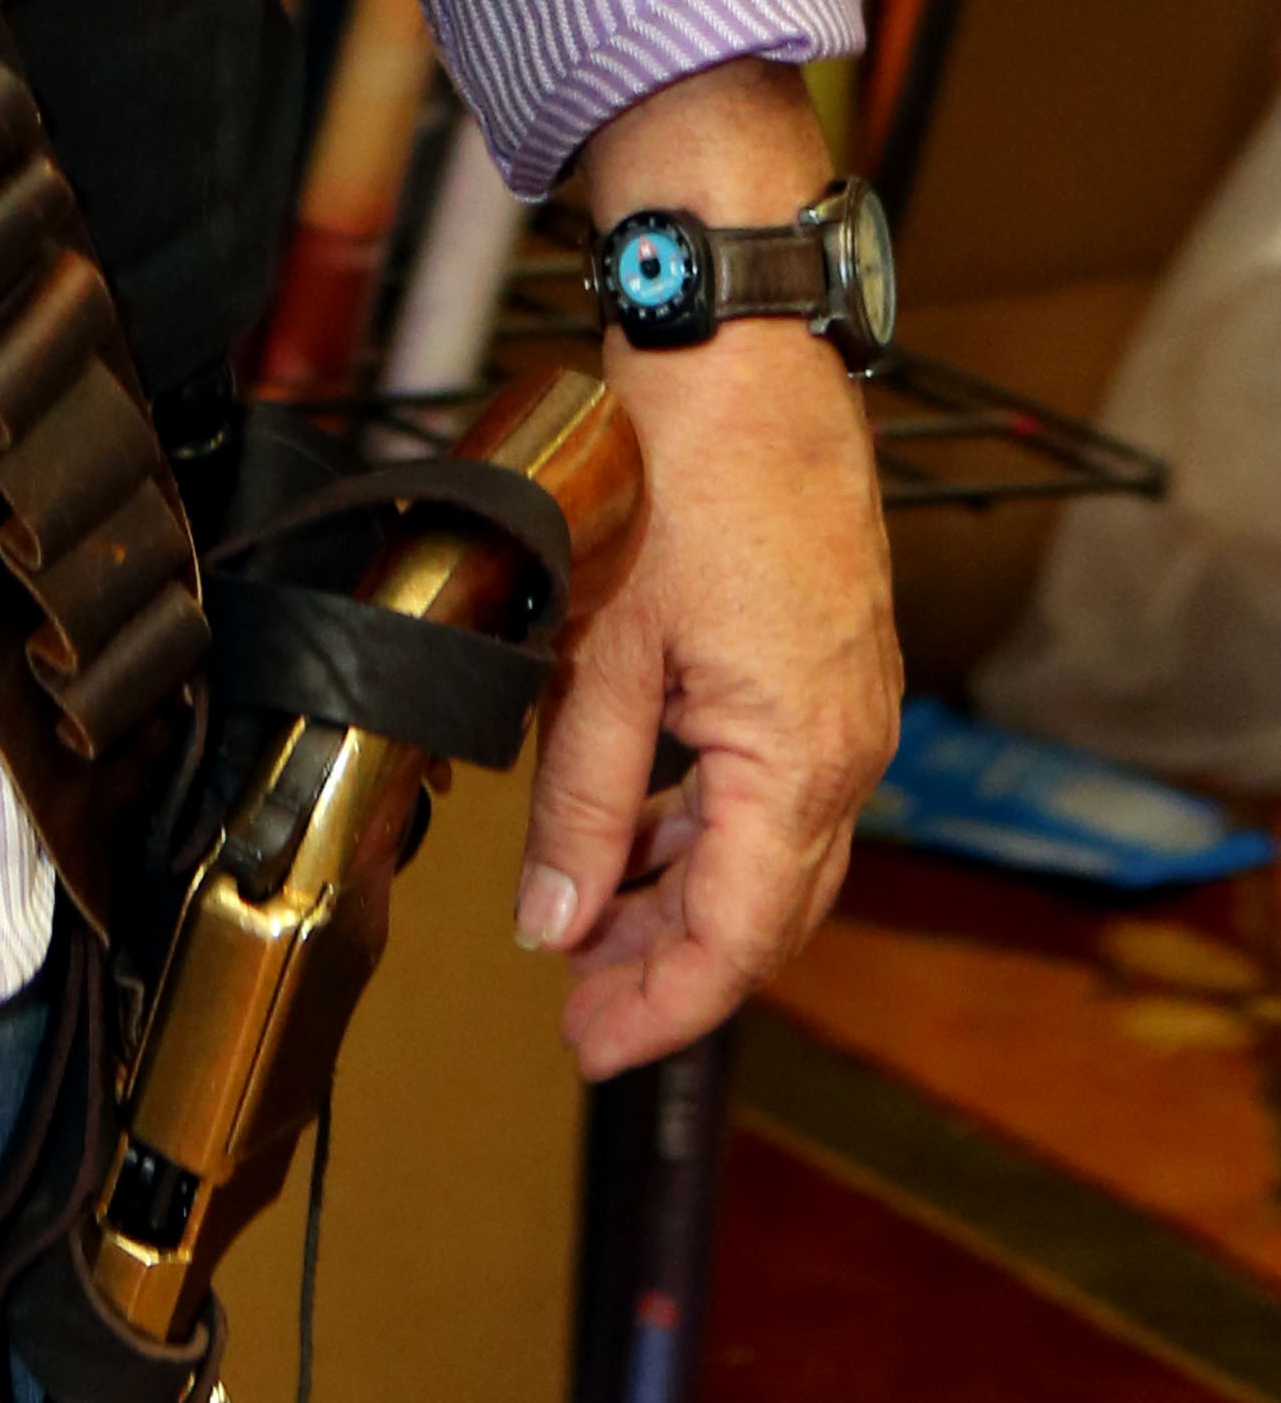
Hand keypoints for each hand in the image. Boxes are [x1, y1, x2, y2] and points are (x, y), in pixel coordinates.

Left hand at [513, 67, 899, 1075]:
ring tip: (593, 929)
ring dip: (684, 896)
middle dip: (670, 966)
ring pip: (769, 851)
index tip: (590, 1045)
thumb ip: (581, 803)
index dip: (661, 1005)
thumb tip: (556, 923)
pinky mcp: (826, 666)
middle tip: (580, 1009)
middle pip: (762, 909)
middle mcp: (847, 750)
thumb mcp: (606, 657)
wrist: (740, 357)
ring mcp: (847, 708)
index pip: (737, 938)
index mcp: (801, 761)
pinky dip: (706, 824)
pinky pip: (773, 785)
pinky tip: (641, 830)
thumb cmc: (682, 480)